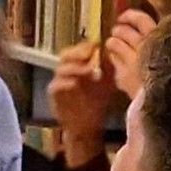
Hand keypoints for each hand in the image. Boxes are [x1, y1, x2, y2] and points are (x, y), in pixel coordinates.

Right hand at [51, 41, 117, 168]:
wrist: (87, 125)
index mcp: (78, 66)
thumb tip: (115, 51)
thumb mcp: (107, 83)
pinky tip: (75, 83)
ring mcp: (59, 83)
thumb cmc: (97, 102)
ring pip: (60, 69)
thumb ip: (109, 68)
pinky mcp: (55, 96)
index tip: (98, 45)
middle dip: (77, 52)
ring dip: (74, 67)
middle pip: (65, 55)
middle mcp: (66, 72)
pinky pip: (55, 86)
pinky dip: (64, 83)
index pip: (78, 50)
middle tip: (90, 53)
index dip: (85, 46)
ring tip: (88, 69)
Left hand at [105, 5, 158, 99]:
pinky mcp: (124, 75)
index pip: (141, 19)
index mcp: (161, 39)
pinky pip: (112, 60)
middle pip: (123, 30)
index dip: (129, 16)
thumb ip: (158, 41)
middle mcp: (146, 47)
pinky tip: (117, 62)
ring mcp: (133, 61)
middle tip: (118, 32)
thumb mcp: (168, 53)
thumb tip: (143, 28)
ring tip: (115, 46)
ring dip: (112, 42)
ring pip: (114, 42)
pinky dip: (113, 58)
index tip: (124, 17)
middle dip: (118, 30)